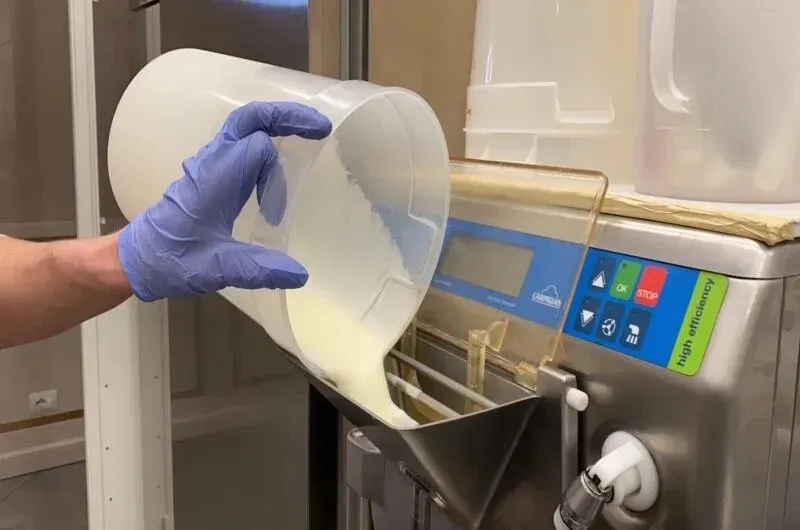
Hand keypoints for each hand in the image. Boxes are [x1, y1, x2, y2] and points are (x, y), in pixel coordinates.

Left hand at [118, 101, 331, 301]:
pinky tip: (277, 168)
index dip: (277, 177)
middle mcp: (212, 164)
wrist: (136, 261)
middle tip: (319, 127)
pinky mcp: (210, 177)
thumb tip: (300, 275)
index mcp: (214, 178)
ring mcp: (209, 167)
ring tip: (306, 141)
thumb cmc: (169, 260)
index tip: (276, 215)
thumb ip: (258, 270)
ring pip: (244, 129)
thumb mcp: (216, 269)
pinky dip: (264, 146)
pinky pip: (240, 146)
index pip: (258, 149)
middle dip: (285, 117)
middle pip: (250, 118)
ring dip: (275, 130)